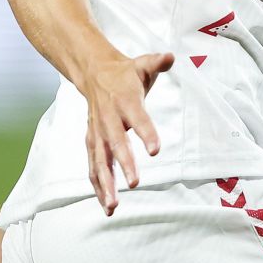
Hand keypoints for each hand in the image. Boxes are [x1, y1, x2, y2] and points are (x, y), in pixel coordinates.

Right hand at [79, 52, 173, 214]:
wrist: (93, 72)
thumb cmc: (125, 73)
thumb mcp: (142, 63)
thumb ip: (157, 62)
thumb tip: (170, 56)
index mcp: (125, 100)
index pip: (138, 118)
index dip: (146, 133)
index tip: (155, 150)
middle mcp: (108, 119)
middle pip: (116, 143)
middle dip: (124, 164)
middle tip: (135, 182)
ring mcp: (97, 132)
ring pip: (100, 161)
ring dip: (106, 183)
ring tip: (113, 205)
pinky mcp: (92, 142)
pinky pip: (94, 167)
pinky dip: (98, 186)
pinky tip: (107, 205)